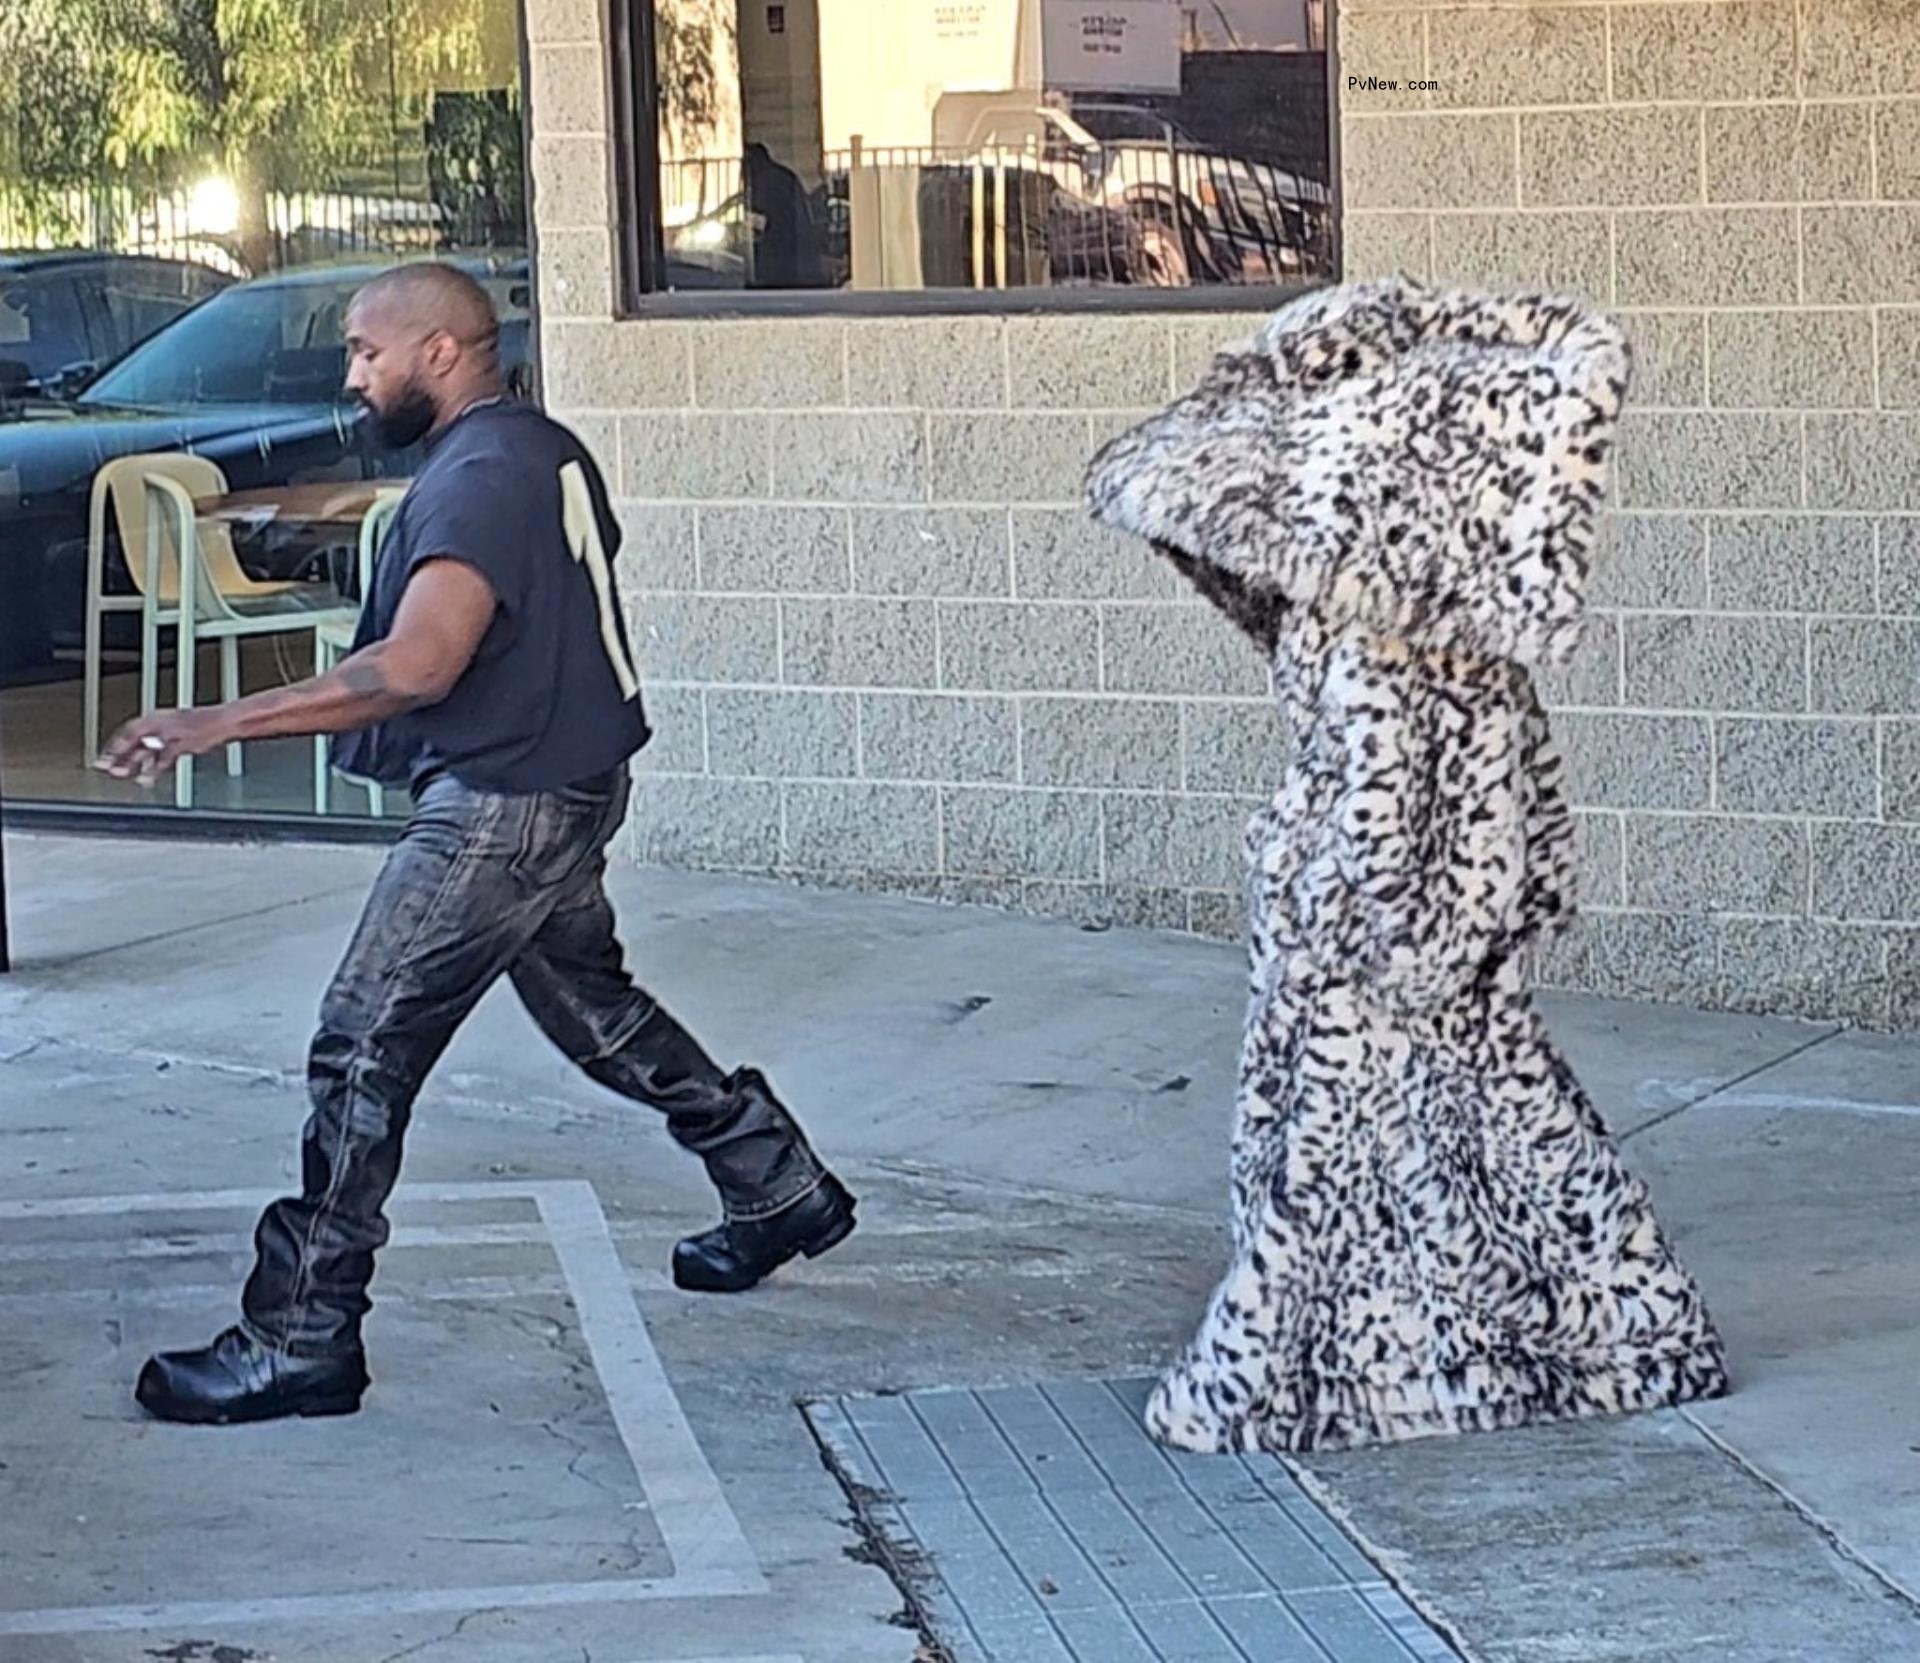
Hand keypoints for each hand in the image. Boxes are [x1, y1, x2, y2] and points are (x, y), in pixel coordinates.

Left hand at [97, 708, 232, 784]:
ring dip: (131, 761)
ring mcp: (172, 732)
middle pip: (132, 737)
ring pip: (145, 747)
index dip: (115, 744)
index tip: (103, 757)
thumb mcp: (176, 727)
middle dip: (116, 752)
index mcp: (157, 717)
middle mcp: (161, 722)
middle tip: (102, 765)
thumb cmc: (203, 725)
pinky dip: (153, 769)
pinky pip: (164, 758)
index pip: (129, 730)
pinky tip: (145, 779)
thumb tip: (140, 754)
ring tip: (119, 773)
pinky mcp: (183, 743)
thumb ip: (158, 739)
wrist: (224, 720)